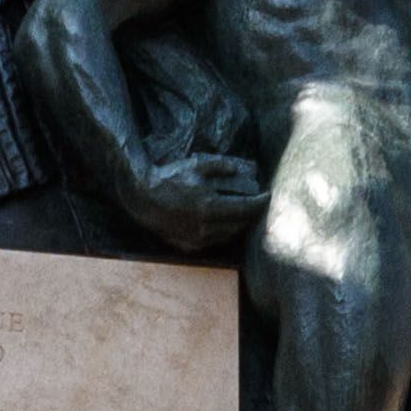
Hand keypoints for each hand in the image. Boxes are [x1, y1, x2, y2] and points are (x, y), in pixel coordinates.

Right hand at [132, 146, 263, 256]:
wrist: (142, 196)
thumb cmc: (169, 177)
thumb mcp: (197, 164)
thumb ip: (220, 166)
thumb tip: (239, 170)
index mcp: (211, 206)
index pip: (246, 208)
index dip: (260, 203)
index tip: (268, 196)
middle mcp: (206, 227)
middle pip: (240, 225)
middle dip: (251, 215)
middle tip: (257, 205)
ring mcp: (197, 239)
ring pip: (228, 235)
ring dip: (238, 225)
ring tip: (243, 214)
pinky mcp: (188, 246)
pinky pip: (213, 241)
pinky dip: (222, 232)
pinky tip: (223, 223)